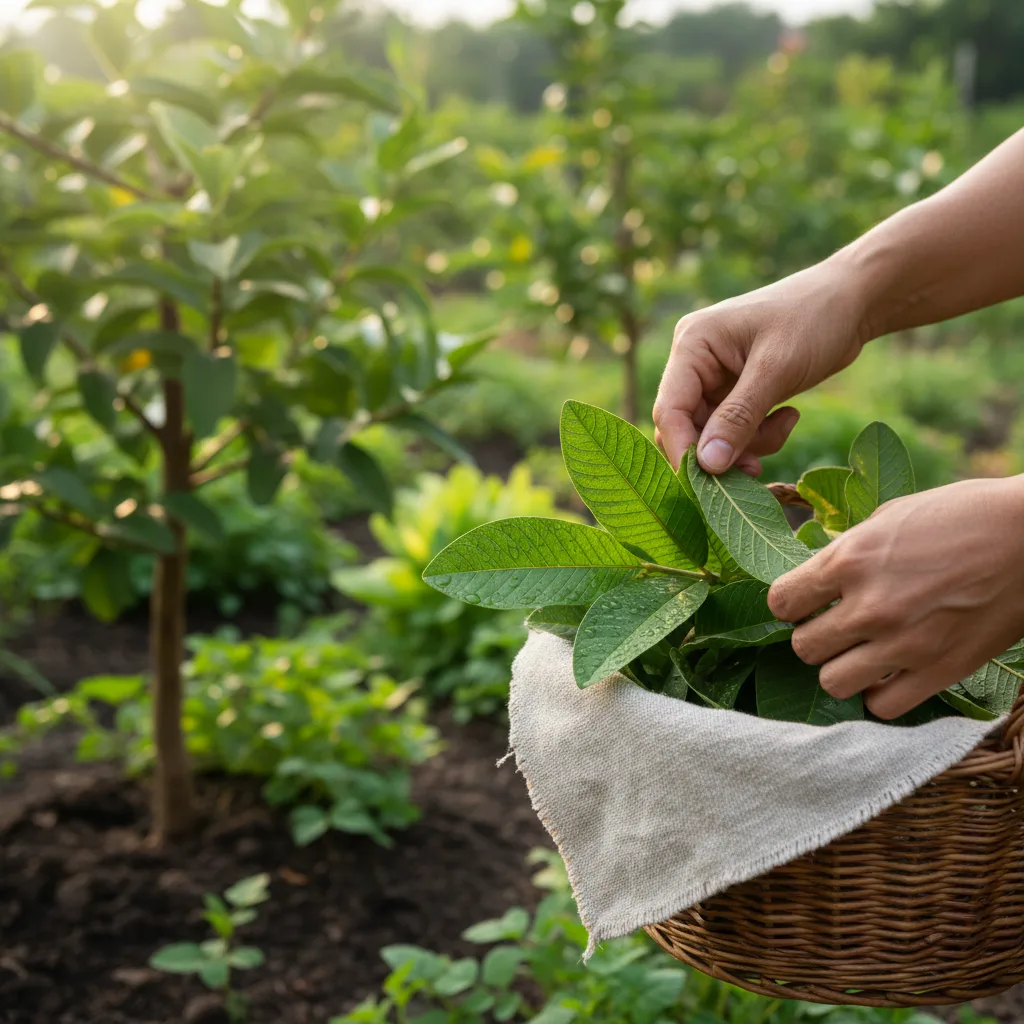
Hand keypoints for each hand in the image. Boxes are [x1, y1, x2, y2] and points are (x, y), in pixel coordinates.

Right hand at [653, 261, 868, 472]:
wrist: (852, 301)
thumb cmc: (814, 319)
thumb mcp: (776, 370)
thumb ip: (739, 418)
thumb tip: (708, 466)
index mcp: (692, 344)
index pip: (669, 408)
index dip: (683, 449)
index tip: (707, 484)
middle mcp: (694, 361)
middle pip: (687, 426)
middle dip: (720, 451)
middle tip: (755, 469)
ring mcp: (714, 377)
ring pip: (713, 435)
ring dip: (747, 444)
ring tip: (782, 428)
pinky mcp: (735, 390)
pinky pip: (735, 429)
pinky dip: (759, 435)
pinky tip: (788, 417)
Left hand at [767, 477, 1023, 718]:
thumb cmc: (962, 515)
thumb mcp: (890, 517)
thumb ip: (847, 551)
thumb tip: (815, 577)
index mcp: (850, 559)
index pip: (781, 602)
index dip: (790, 604)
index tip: (806, 602)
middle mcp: (869, 606)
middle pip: (803, 647)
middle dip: (815, 637)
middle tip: (838, 628)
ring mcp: (904, 643)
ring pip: (832, 682)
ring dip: (842, 668)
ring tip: (861, 653)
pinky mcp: (940, 671)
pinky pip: (881, 707)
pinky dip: (879, 694)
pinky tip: (890, 673)